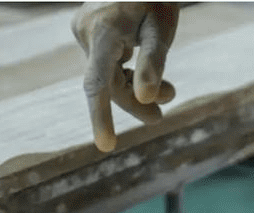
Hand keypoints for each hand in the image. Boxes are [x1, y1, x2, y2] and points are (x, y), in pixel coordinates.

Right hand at [72, 2, 178, 151]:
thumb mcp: (162, 27)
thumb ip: (154, 62)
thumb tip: (146, 99)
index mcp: (103, 30)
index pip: (98, 82)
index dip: (101, 115)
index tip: (106, 145)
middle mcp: (86, 32)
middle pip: (107, 83)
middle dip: (135, 102)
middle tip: (160, 117)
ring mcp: (84, 32)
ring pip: (107, 75)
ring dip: (134, 90)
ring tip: (169, 93)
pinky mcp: (88, 33)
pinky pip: (106, 64)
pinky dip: (127, 75)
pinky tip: (147, 77)